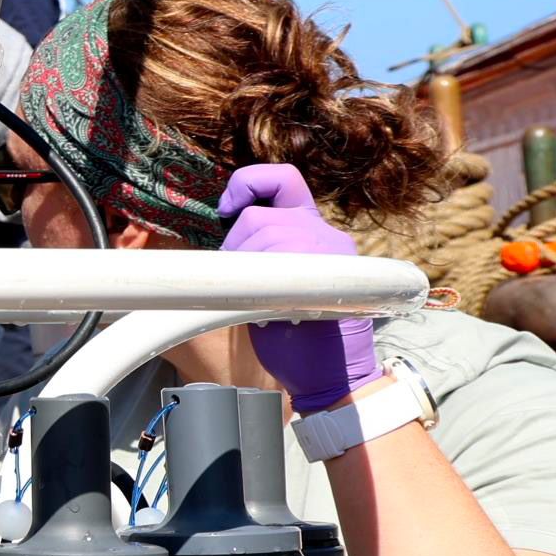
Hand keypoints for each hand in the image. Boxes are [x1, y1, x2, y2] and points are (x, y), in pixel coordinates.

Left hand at [218, 164, 383, 413]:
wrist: (330, 374)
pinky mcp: (329, 275)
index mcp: (312, 228)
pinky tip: (264, 305)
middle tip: (241, 281)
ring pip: (264, 233)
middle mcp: (325, 233)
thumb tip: (224, 235)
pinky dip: (260, 280)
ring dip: (244, 264)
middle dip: (234, 245)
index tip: (227, 209)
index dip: (249, 182)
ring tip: (257, 298)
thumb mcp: (276, 281)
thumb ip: (263, 250)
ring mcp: (331, 252)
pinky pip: (278, 259)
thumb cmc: (295, 333)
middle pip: (259, 215)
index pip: (283, 180)